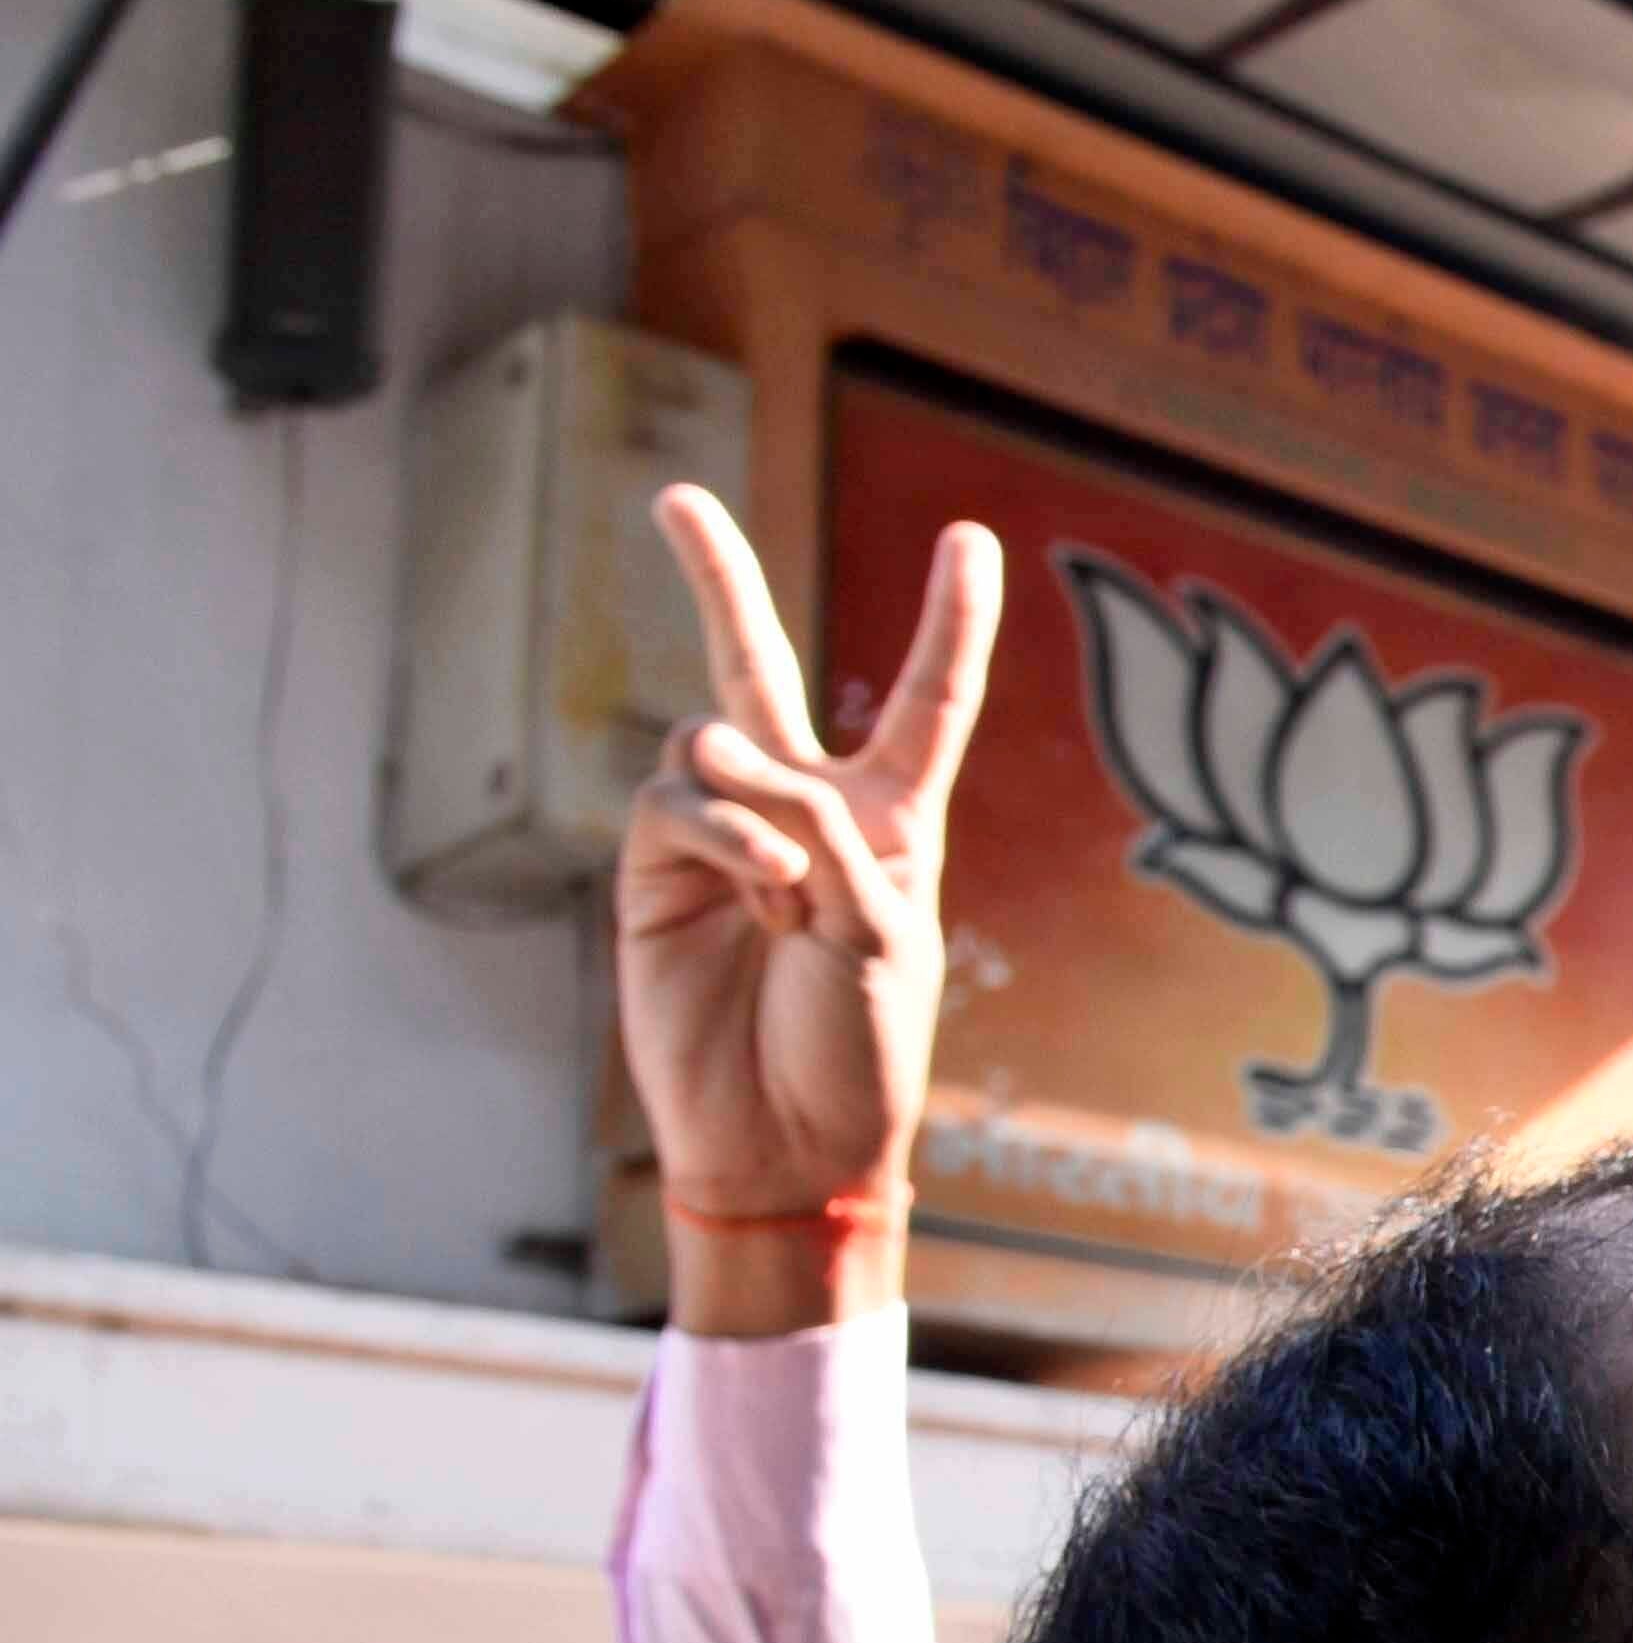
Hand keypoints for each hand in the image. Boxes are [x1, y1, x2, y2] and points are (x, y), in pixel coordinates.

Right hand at [618, 485, 992, 1329]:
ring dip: (760, 806)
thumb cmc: (857, 1051)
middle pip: (757, 669)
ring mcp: (720, 836)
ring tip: (788, 898)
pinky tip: (757, 890)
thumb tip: (718, 762)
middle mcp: (802, 813)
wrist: (785, 1144)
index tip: (968, 536)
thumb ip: (821, 829)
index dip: (950, 623)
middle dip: (713, 580)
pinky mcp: (653, 870)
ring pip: (716, 737)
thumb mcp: (881, 930)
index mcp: (893, 826)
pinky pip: (678, 798)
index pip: (927, 704)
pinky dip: (724, 834)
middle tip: (674, 498)